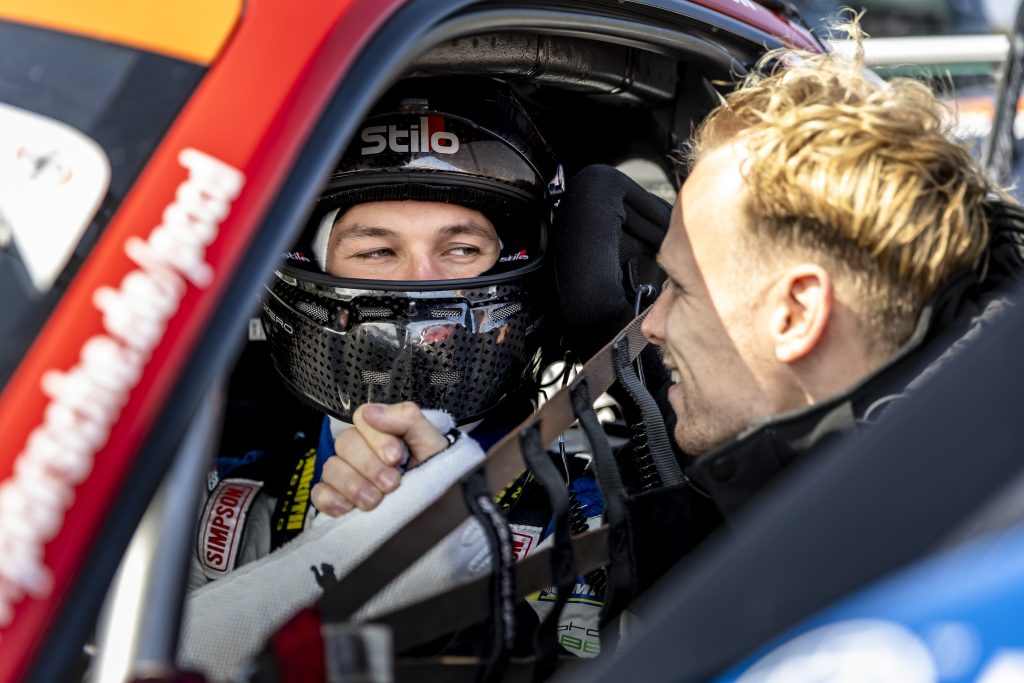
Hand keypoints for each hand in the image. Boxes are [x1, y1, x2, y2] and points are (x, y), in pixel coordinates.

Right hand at [311, 402, 449, 516]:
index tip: (396, 457)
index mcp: (383, 433)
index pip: (363, 419)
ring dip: (353, 484)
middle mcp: (362, 451)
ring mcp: (347, 476)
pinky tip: (349, 508)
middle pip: (345, 442)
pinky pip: (319, 493)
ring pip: (331, 467)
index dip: (376, 437)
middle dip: (369, 465)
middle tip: (391, 484)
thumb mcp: (434, 446)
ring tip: (375, 501)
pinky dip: (331, 499)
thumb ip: (408, 420)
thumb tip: (370, 411)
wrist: (441, 521)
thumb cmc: (437, 479)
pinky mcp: (337, 500)